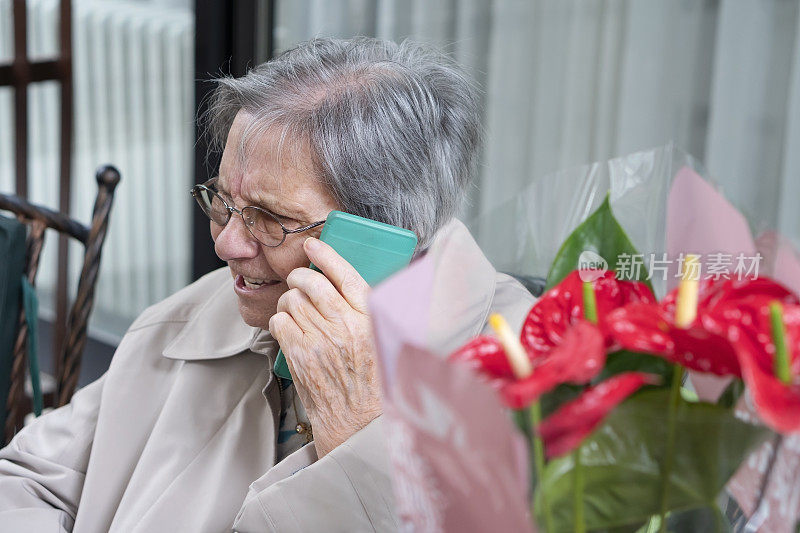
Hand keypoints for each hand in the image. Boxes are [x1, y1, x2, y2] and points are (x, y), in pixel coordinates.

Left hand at [269, 237, 381, 456]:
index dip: (326, 255)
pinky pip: (279, 322)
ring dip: (288, 300)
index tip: (313, 245)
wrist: (359, 424)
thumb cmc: (373, 383)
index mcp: (371, 317)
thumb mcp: (381, 339)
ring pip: (292, 300)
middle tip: (298, 279)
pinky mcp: (300, 355)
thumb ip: (366, 312)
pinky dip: (279, 321)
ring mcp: (320, 340)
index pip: (345, 274)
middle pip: (312, 283)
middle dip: (300, 276)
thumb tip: (342, 286)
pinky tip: (289, 329)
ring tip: (295, 309)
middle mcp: (346, 325)